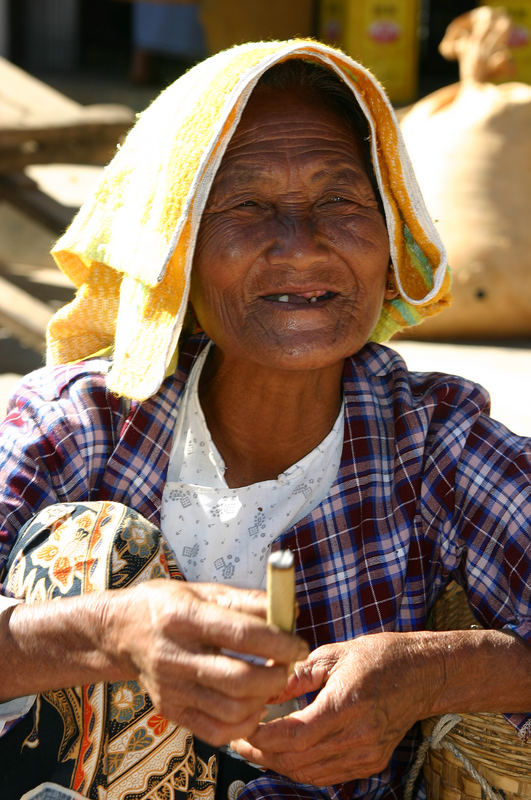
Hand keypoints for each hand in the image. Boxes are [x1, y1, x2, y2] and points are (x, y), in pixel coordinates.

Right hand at [106, 579, 308, 745]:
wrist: (120, 632)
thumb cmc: (169, 606)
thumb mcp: (203, 591)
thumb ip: (247, 601)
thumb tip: (290, 611)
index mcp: (184, 617)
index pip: (241, 634)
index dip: (279, 642)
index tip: (299, 644)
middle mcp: (174, 655)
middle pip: (239, 679)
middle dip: (276, 676)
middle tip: (288, 666)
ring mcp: (170, 688)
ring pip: (231, 710)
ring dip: (263, 700)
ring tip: (270, 683)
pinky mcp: (169, 710)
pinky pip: (215, 731)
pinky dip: (243, 723)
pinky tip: (250, 704)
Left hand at [231, 632, 442, 785]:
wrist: (422, 674)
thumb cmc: (378, 657)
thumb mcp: (332, 654)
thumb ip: (295, 676)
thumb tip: (263, 691)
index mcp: (347, 703)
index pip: (295, 735)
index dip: (263, 738)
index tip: (242, 727)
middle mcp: (359, 736)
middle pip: (298, 760)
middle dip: (262, 754)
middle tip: (238, 740)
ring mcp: (367, 754)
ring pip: (310, 773)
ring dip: (278, 765)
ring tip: (255, 749)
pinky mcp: (371, 763)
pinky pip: (327, 776)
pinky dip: (301, 769)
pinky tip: (285, 755)